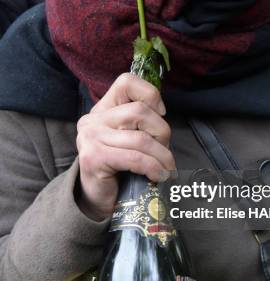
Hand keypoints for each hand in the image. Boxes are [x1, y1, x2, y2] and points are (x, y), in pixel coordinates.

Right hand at [76, 73, 174, 220]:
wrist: (97, 198)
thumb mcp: (130, 137)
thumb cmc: (120, 166)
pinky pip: (135, 158)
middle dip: (162, 132)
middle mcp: (93, 119)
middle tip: (165, 151)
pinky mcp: (94, 158)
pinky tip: (158, 175)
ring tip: (167, 167)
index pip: (126, 82)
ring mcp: (91, 138)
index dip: (150, 94)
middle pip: (140, 111)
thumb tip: (164, 113)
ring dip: (162, 155)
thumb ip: (142, 121)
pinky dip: (153, 168)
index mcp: (103, 108)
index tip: (161, 114)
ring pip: (141, 138)